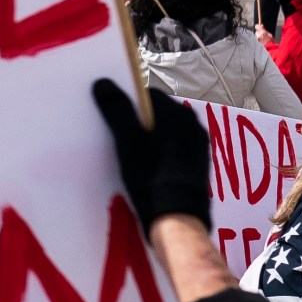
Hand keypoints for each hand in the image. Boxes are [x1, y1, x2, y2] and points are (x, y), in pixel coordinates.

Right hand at [91, 79, 210, 227]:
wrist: (176, 219)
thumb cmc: (150, 177)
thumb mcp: (127, 141)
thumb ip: (117, 110)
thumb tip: (103, 82)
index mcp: (178, 114)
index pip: (148, 95)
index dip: (127, 103)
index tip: (112, 118)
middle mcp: (193, 125)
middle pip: (158, 114)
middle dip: (138, 122)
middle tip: (118, 139)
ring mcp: (198, 147)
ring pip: (167, 133)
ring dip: (149, 139)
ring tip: (131, 156)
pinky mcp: (198, 166)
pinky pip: (174, 150)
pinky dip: (160, 154)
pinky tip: (147, 170)